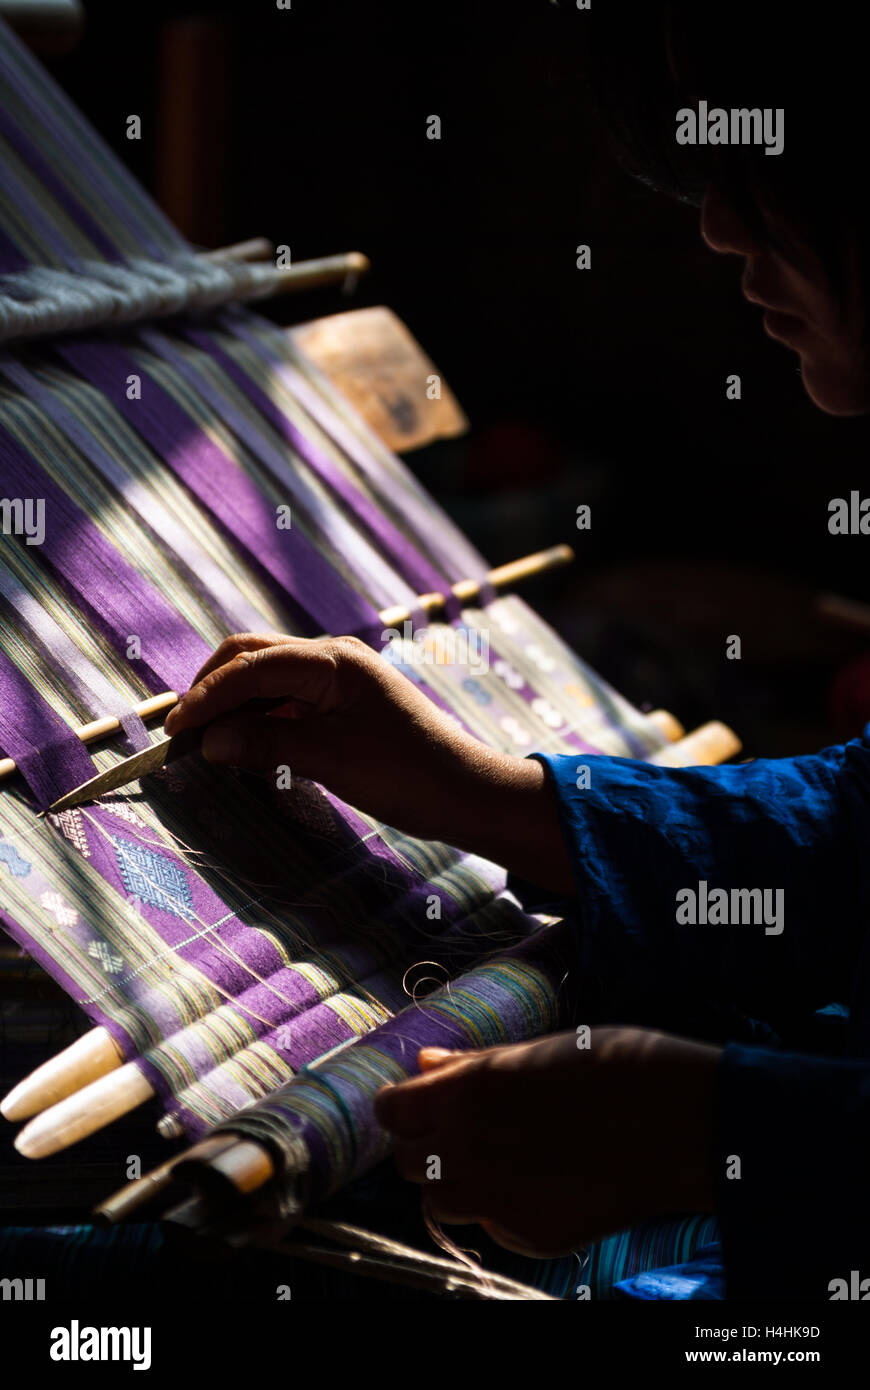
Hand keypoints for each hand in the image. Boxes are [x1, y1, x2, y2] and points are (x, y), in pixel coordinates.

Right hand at [164, 632, 574, 891]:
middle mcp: (333, 658)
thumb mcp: (330, 760)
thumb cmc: (406, 774)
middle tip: (181, 732)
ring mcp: (338, 679)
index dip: (206, 697)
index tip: (173, 731)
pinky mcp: (341, 704)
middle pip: (252, 658)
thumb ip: (266, 744)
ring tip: (203, 743)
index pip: (251, 667)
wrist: (465, 792)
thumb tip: (209, 741)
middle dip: (212, 690)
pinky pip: (285, 702)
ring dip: (233, 706)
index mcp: (333, 660)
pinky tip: (241, 747)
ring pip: (266, 680)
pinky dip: (257, 720)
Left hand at [374, 1027, 719, 1255]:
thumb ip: (471, 1066)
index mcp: (464, 1094)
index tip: (425, 1102)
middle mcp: (468, 1151)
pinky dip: (508, 1209)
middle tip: (469, 1129)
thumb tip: (426, 1065)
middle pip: (409, 1163)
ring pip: (442, 1203)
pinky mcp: (529, 1238)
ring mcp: (496, 1202)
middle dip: (430, 1146)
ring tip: (510, 1157)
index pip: (390, 1112)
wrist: (678, 1122)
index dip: (406, 1106)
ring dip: (460, 1183)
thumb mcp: (534, 1051)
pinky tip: (549, 1181)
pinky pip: (494, 1227)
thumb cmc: (610, 1067)